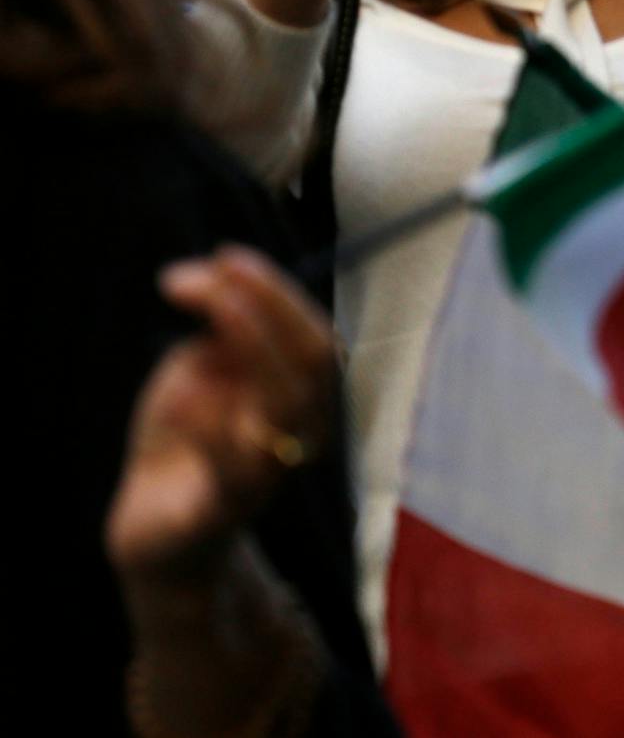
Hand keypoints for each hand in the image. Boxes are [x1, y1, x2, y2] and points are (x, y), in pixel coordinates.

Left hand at [106, 248, 335, 595]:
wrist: (154, 523)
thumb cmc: (187, 432)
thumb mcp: (199, 364)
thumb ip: (215, 320)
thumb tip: (212, 269)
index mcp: (304, 392)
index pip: (313, 332)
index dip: (276, 291)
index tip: (226, 256)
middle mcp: (304, 429)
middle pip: (313, 362)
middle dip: (271, 308)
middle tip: (216, 275)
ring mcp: (272, 470)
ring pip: (288, 408)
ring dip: (251, 349)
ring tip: (207, 313)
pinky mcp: (229, 509)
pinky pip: (232, 467)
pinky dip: (206, 425)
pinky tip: (177, 396)